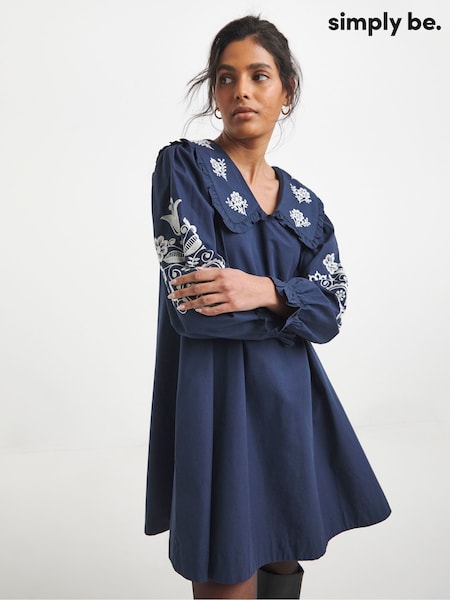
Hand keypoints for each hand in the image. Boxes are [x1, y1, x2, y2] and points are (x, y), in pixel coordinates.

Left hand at [168, 267, 288, 316]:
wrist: (261, 290)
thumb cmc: (244, 280)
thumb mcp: (229, 271)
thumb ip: (213, 272)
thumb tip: (198, 271)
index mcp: (221, 273)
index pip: (198, 275)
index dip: (184, 278)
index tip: (174, 282)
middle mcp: (222, 284)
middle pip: (197, 288)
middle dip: (183, 292)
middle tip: (172, 295)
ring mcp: (227, 295)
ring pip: (204, 300)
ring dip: (190, 304)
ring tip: (181, 306)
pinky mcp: (232, 306)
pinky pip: (215, 309)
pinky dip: (205, 311)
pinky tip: (198, 311)